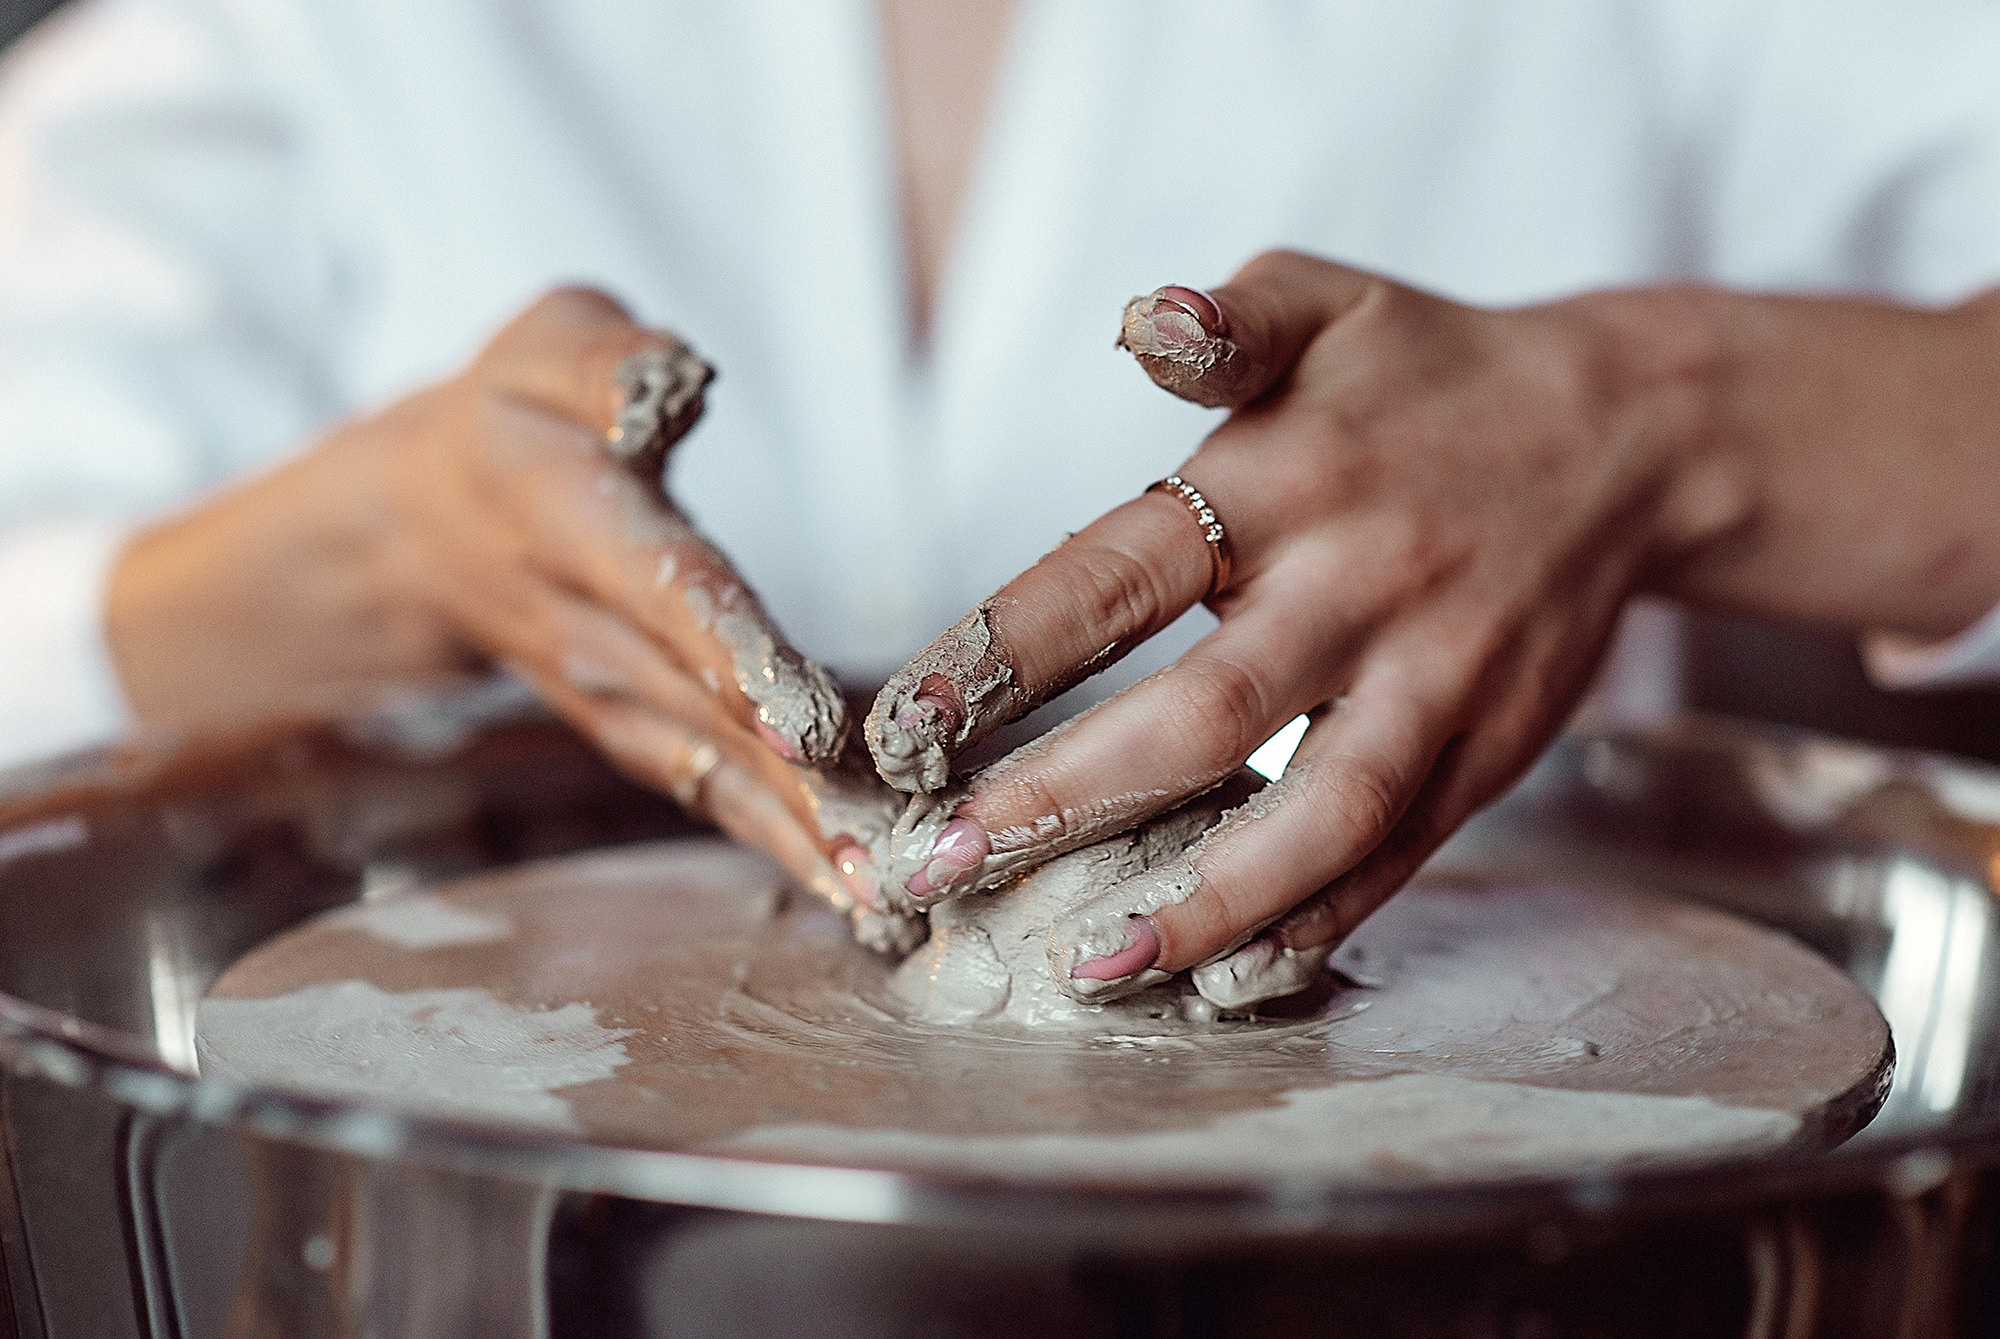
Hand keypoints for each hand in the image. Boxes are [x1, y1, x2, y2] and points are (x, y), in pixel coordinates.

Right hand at [107, 287, 892, 912]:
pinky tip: (859, 897)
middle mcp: (594, 627)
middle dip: (794, 787)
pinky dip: (782, 848)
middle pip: (703, 712)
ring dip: (797, 840)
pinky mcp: (638, 733)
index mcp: (574, 519)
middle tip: (889, 852)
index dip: (733, 651)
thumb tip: (675, 377)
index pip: (663, 585)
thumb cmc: (516, 413)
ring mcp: (612, 696)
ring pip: (711, 773)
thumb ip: (607, 361)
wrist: (421, 524)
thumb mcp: (546, 345)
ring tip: (889, 898)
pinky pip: (712, 795)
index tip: (804, 721)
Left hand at [865, 251, 1738, 999]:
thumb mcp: (1326, 300)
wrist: (1629, 436)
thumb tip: (1136, 320)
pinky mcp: (1489, 749)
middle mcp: (1361, 587)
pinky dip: (1316, 921)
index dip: (1003, 655)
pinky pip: (1400, 852)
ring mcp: (1437, 679)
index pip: (1119, 575)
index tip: (902, 730)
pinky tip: (1226, 973)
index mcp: (1290, 480)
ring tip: (1088, 967)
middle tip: (939, 869)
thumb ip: (1222, 321)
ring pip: (1320, 813)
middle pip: (1206, 714)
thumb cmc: (1428, 373)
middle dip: (1065, 801)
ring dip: (1203, 901)